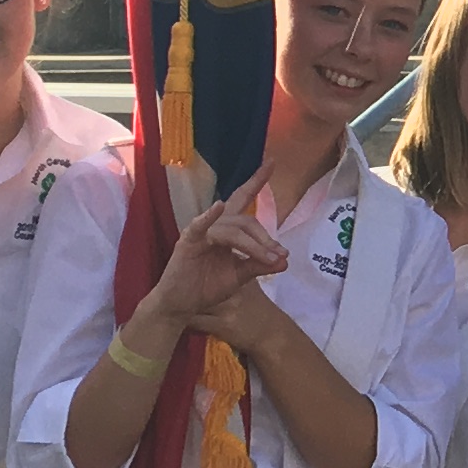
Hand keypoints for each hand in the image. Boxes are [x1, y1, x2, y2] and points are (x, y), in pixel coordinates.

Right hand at [145, 186, 286, 348]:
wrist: (183, 305)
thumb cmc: (207, 287)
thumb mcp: (240, 276)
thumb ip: (259, 266)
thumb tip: (285, 261)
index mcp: (228, 230)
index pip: (243, 200)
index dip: (256, 181)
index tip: (271, 162)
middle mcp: (216, 226)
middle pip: (246, 221)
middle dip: (265, 238)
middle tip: (280, 255)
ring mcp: (202, 232)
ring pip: (234, 230)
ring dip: (254, 244)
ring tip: (270, 258)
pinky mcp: (188, 242)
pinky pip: (200, 226)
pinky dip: (209, 215)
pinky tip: (219, 206)